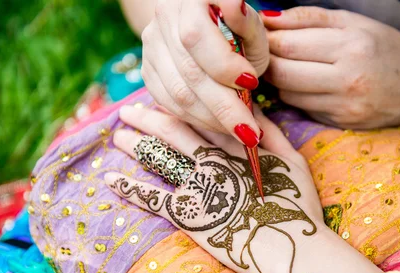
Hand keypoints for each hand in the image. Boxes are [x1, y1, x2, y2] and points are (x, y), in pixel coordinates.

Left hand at [106, 105, 381, 272]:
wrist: (289, 246)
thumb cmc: (297, 206)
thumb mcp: (293, 163)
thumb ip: (272, 134)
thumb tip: (253, 109)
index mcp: (235, 146)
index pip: (200, 119)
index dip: (178, 107)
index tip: (160, 100)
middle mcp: (211, 161)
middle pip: (173, 134)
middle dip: (148, 120)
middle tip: (127, 112)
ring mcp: (196, 187)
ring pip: (159, 159)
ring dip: (136, 146)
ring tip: (117, 137)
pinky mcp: (186, 215)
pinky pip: (151, 198)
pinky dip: (130, 188)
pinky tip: (110, 179)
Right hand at [140, 0, 268, 144]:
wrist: (205, 21)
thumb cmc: (238, 25)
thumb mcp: (251, 23)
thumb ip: (250, 27)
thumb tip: (238, 13)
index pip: (196, 37)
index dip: (224, 65)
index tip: (252, 83)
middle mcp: (163, 19)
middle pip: (188, 72)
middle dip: (224, 108)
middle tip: (251, 132)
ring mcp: (151, 45)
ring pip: (176, 93)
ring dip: (211, 119)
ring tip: (239, 131)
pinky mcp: (148, 69)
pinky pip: (167, 103)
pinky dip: (195, 119)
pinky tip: (218, 125)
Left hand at [262, 7, 399, 128]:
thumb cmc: (385, 47)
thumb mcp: (352, 22)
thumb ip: (307, 18)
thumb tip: (266, 18)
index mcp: (351, 46)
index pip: (288, 46)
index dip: (266, 41)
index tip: (260, 37)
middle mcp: (347, 80)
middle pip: (282, 74)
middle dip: (265, 63)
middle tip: (263, 54)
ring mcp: (344, 107)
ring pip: (289, 95)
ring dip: (279, 81)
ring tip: (287, 66)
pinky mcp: (341, 124)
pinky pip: (304, 109)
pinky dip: (297, 96)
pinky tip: (305, 84)